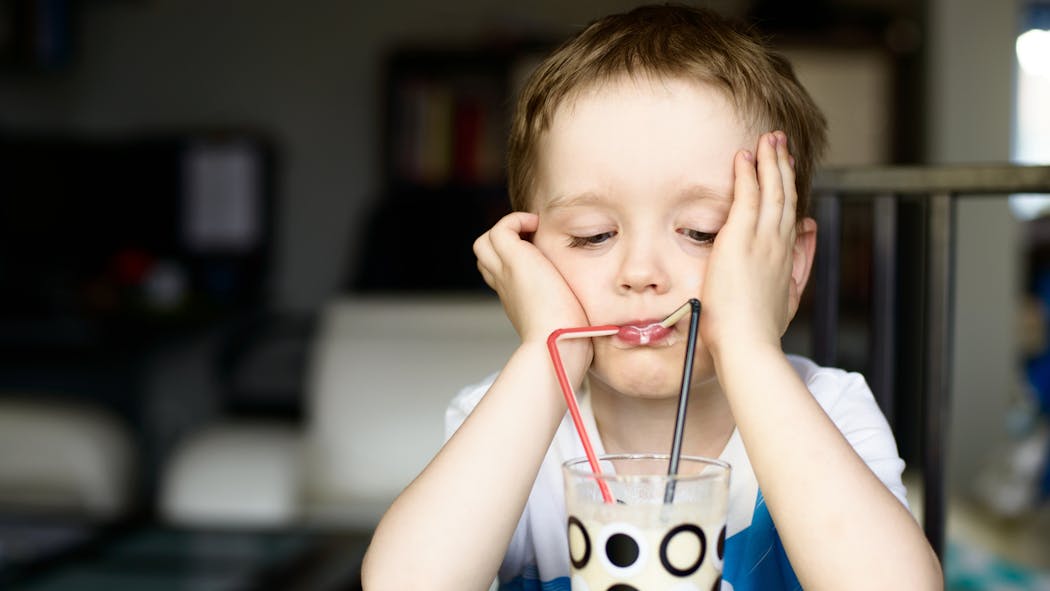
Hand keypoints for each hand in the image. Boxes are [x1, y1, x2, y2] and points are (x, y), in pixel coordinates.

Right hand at [474, 212, 588, 345]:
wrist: (556, 344)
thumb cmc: (568, 342)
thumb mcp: (567, 324)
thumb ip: (571, 314)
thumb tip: (596, 322)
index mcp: (517, 299)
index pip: (500, 274)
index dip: (512, 261)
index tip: (539, 258)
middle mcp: (506, 285)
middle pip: (486, 257)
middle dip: (505, 243)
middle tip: (534, 241)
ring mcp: (507, 272)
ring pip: (485, 242)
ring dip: (507, 230)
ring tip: (534, 233)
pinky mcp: (514, 259)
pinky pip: (501, 228)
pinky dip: (516, 220)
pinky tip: (538, 227)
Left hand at [700, 131, 798, 356]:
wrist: (748, 345)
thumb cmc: (756, 332)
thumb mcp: (786, 299)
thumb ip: (797, 268)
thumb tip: (808, 236)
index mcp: (787, 259)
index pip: (791, 216)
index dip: (791, 190)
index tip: (788, 172)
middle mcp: (780, 244)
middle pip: (786, 195)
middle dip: (783, 166)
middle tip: (780, 142)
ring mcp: (763, 240)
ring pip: (772, 189)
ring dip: (770, 161)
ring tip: (768, 139)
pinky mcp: (741, 238)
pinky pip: (747, 195)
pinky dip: (748, 173)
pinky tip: (745, 156)